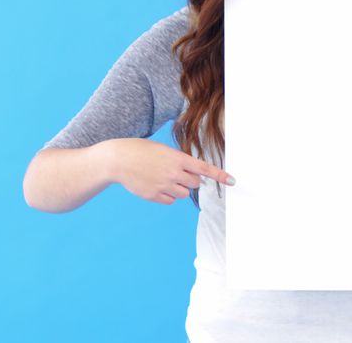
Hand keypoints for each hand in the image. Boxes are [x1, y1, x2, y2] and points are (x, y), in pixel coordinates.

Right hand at [102, 137, 235, 204]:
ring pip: (184, 194)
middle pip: (195, 184)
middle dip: (190, 180)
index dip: (219, 175)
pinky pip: (171, 201)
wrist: (118, 159)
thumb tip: (193, 176)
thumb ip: (179, 161)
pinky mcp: (154, 196)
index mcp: (177, 158)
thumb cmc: (141, 151)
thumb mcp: (163, 150)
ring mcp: (163, 185)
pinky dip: (167, 196)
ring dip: (178, 188)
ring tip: (163, 178)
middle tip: (176, 173)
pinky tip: (156, 186)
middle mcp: (173, 173)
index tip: (233, 181)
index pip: (203, 168)